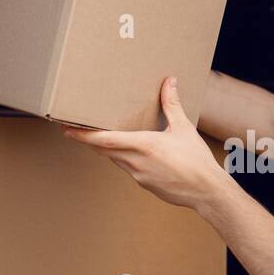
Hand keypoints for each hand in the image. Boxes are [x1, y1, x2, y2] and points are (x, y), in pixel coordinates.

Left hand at [61, 76, 229, 210]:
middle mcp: (135, 162)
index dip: (83, 135)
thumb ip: (172, 105)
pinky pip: (128, 168)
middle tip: (75, 128)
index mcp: (143, 146)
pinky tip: (134, 152)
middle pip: (104, 150)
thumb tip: (169, 82)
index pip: (104, 140)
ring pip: (115, 159)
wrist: (206, 192)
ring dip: (107, 148)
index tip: (67, 129)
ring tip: (103, 136)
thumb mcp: (184, 129)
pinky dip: (125, 158)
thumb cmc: (196, 161)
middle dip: (89, 140)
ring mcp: (138, 176)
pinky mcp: (144, 184)